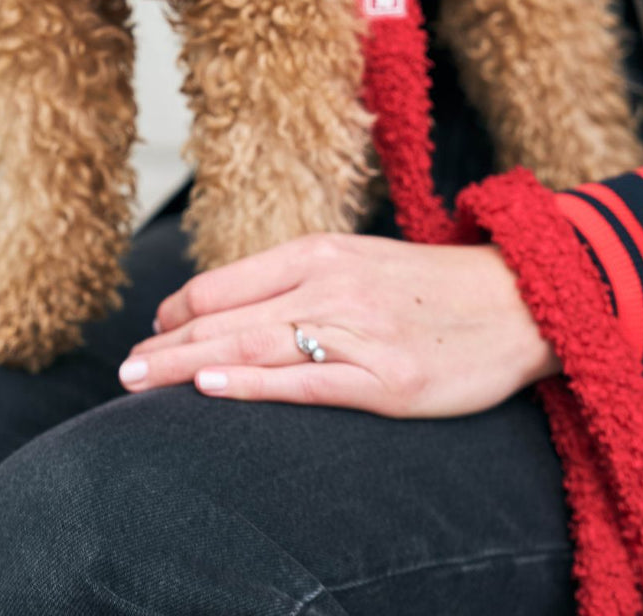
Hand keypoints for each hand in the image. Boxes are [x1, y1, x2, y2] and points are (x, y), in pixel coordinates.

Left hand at [118, 232, 559, 415]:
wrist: (519, 299)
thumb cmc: (431, 286)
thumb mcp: (360, 261)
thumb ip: (299, 278)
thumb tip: (232, 305)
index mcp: (320, 251)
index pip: (226, 282)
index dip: (180, 311)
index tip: (152, 335)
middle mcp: (331, 285)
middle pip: (228, 316)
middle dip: (167, 345)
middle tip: (124, 370)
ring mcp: (359, 332)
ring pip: (254, 346)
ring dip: (189, 366)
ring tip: (142, 381)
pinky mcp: (388, 380)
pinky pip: (308, 382)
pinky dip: (254, 385)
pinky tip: (213, 390)